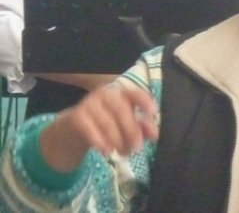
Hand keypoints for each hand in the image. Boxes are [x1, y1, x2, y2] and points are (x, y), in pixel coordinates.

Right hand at [40, 82, 158, 172]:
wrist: (76, 127)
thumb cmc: (108, 122)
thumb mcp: (126, 124)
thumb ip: (142, 127)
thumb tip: (154, 134)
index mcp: (122, 93)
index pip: (136, 94)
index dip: (145, 101)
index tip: (153, 112)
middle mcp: (107, 94)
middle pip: (121, 110)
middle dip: (131, 130)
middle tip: (137, 148)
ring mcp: (90, 102)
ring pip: (106, 121)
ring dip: (117, 139)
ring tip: (123, 153)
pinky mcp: (77, 115)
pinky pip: (89, 128)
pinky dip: (99, 140)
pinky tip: (106, 151)